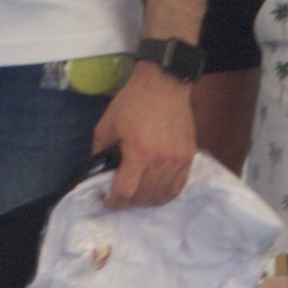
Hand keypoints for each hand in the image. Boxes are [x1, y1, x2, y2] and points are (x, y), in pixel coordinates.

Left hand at [96, 60, 198, 207]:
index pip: (126, 192)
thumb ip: (100, 153)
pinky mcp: (188, 157)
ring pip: (161, 195)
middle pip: (143, 197)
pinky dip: (164, 194)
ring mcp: (177, 160)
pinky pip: (177, 187)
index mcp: (138, 152)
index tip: (107, 198)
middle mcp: (160, 160)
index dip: (113, 201)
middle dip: (127, 202)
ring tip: (136, 195)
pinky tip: (154, 191)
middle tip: (119, 196)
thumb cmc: (132, 103)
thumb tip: (98, 174)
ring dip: (145, 200)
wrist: (164, 85)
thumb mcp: (106, 125)